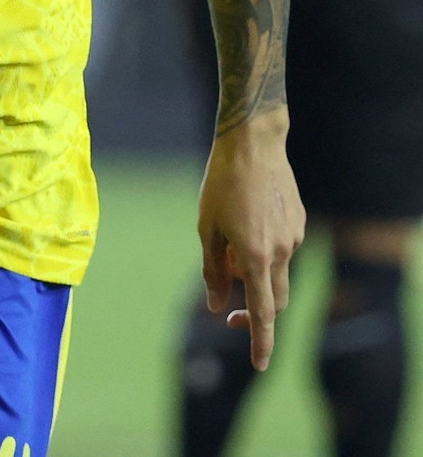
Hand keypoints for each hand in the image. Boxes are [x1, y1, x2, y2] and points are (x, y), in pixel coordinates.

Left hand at [197, 110, 305, 370]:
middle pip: (275, 299)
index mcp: (256, 256)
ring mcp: (295, 235)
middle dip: (255, 310)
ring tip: (228, 242)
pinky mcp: (300, 221)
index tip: (259, 366)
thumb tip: (217, 306)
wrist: (253, 142)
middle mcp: (282, 251)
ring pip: (278, 271)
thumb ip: (213, 271)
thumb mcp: (206, 227)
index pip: (263, 313)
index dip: (260, 342)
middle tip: (229, 307)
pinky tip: (246, 220)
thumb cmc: (222, 183)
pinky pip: (283, 247)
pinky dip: (265, 250)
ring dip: (256, 273)